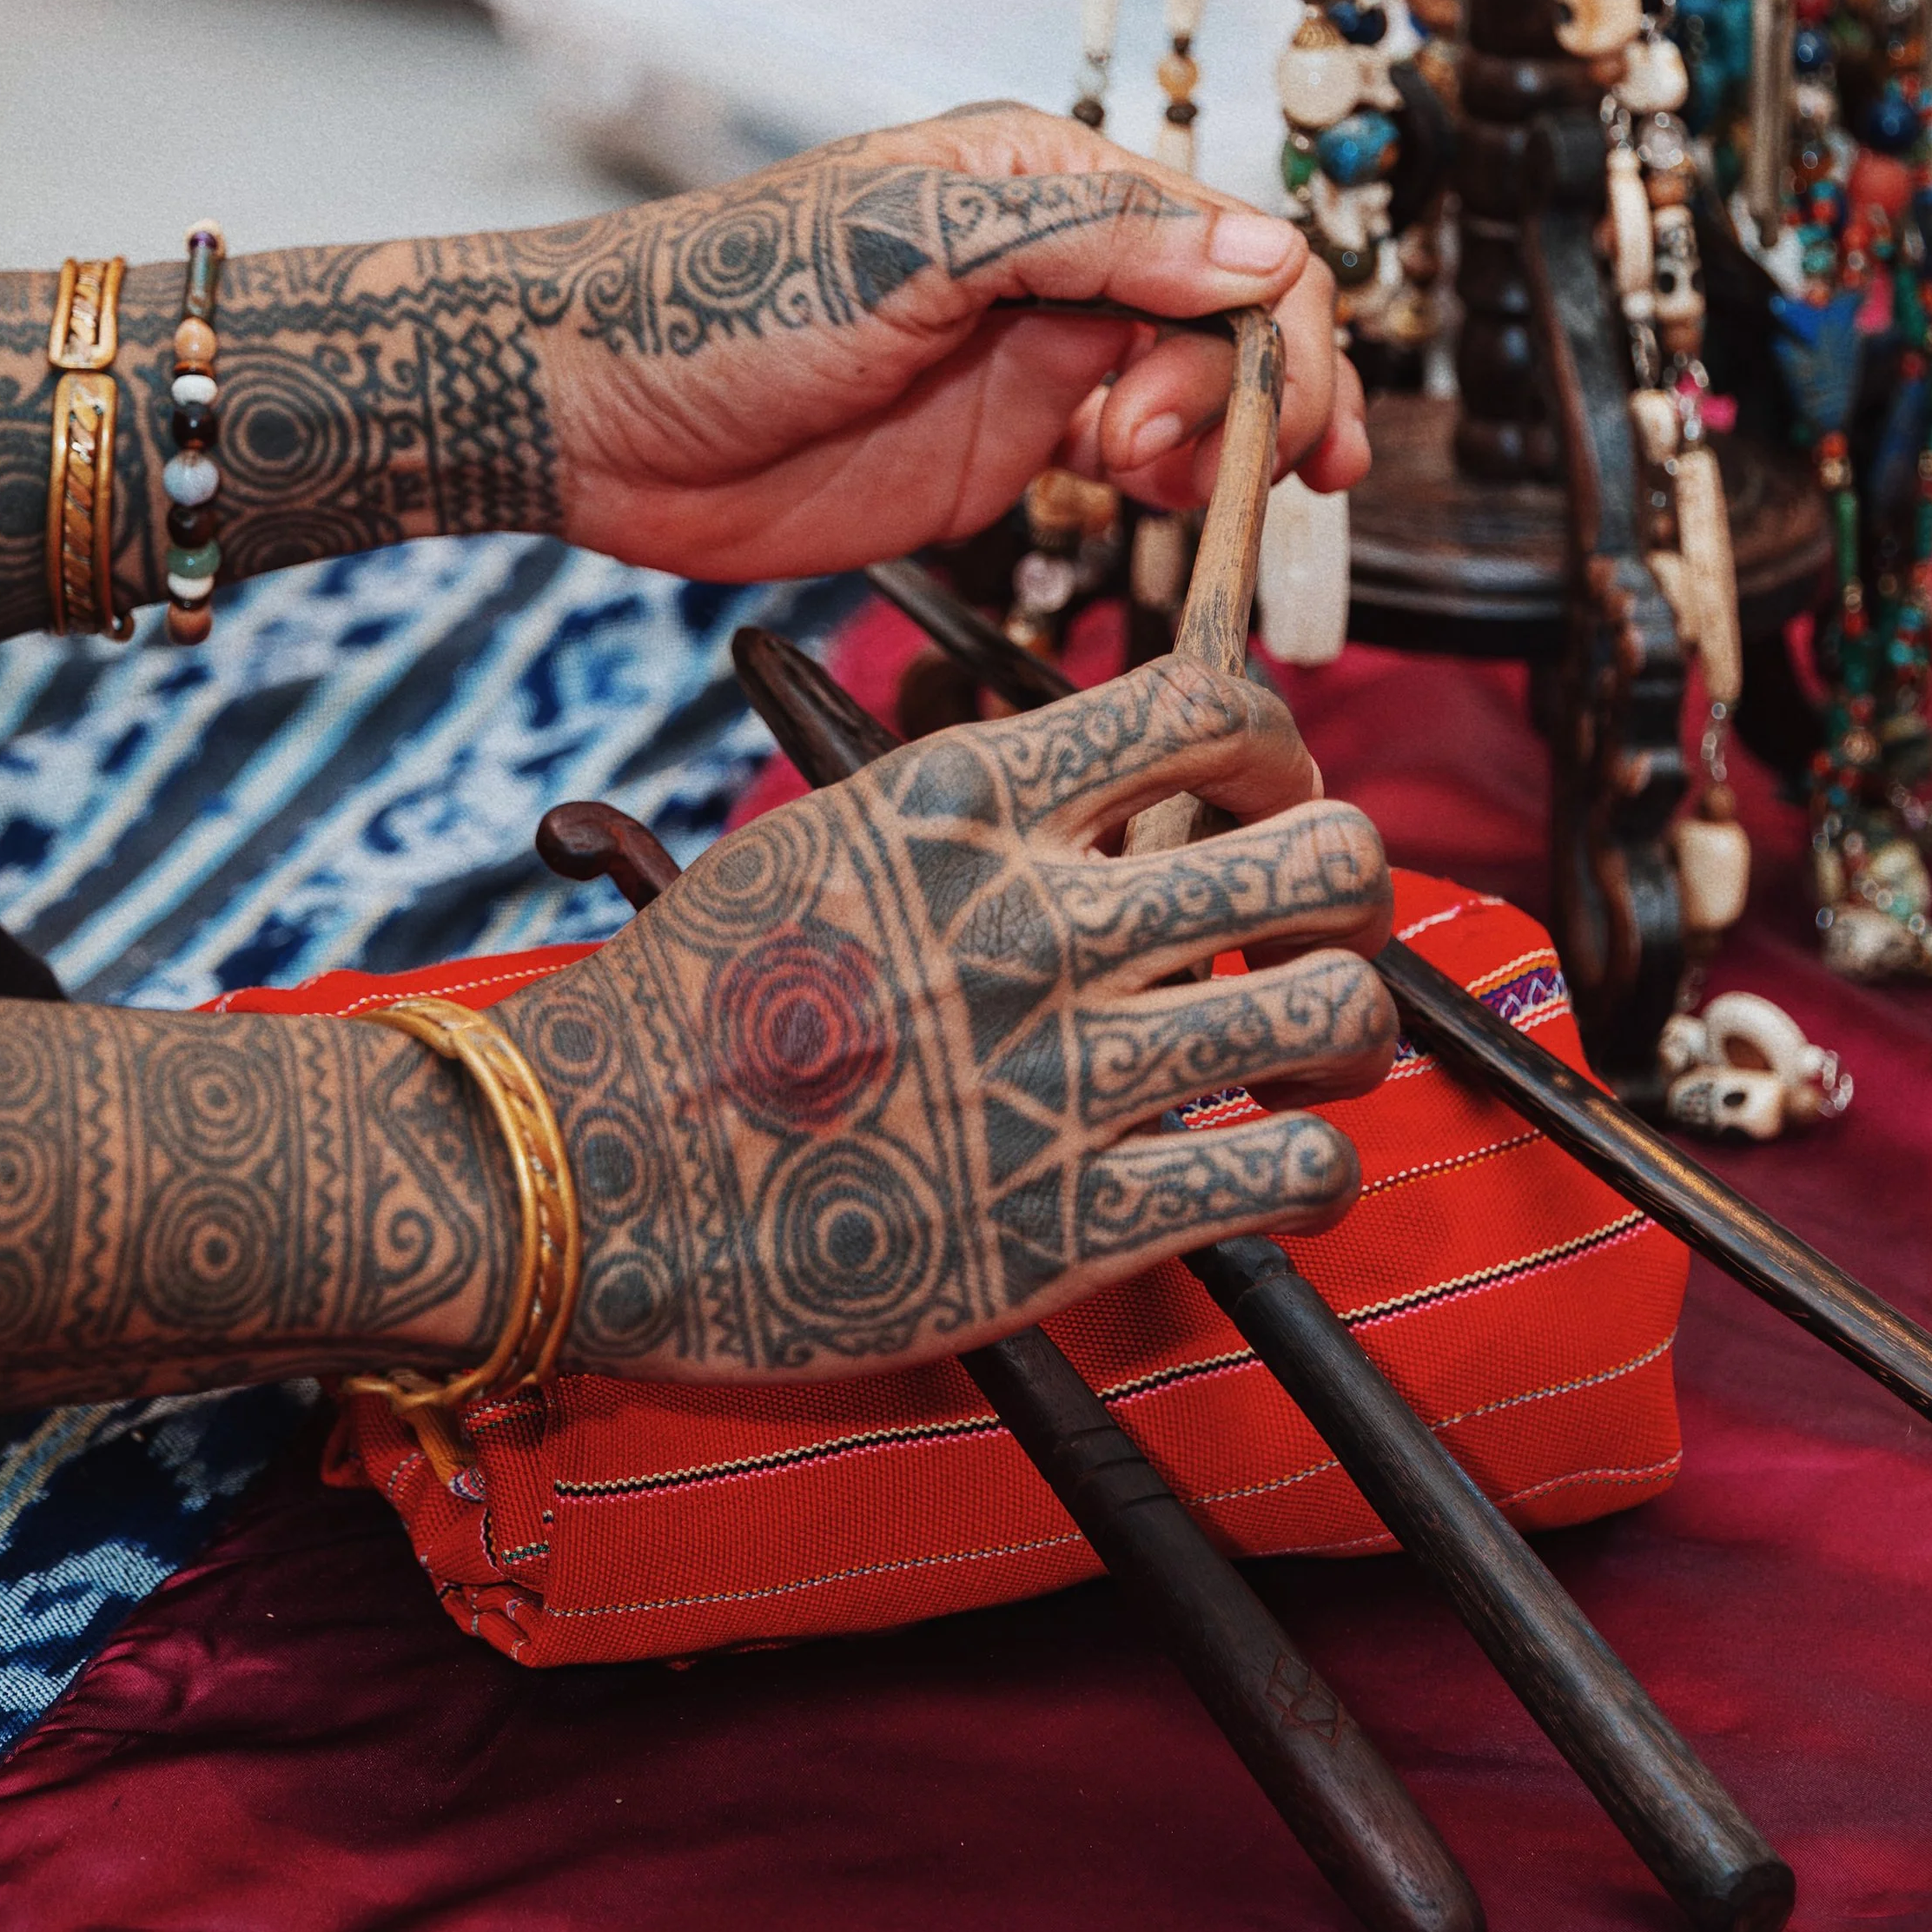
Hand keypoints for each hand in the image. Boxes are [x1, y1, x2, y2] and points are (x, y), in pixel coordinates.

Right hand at [499, 657, 1394, 1379]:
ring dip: (1353, 1031)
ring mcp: (1063, 1073)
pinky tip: (1280, 1169)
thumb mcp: (818, 837)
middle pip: (1326, 850)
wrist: (578, 1175)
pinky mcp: (1074, 1224)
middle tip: (1309, 928)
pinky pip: (1292, 1174)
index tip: (1265, 789)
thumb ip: (964, 810)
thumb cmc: (680, 1008)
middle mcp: (1034, 921)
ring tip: (1311, 1053)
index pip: (1209, 707)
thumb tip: (1096, 796)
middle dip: (1346, 887)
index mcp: (962, 804)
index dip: (1278, 745)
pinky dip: (1319, 1170)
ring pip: (1338, 1011)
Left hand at [515, 103, 1368, 581]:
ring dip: (1229, 446)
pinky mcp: (1004, 450)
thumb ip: (1087, 244)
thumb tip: (1257, 254)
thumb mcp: (913, 249)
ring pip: (1196, 395)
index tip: (1274, 412)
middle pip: (1233, 320)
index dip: (1277, 325)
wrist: (599, 416)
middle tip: (1228, 471)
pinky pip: (1130, 461)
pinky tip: (1167, 507)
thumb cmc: (723, 300)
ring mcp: (1033, 360)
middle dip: (1262, 395)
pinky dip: (1176, 486)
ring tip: (1195, 493)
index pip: (1223, 238)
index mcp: (1043, 181)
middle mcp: (1057, 263)